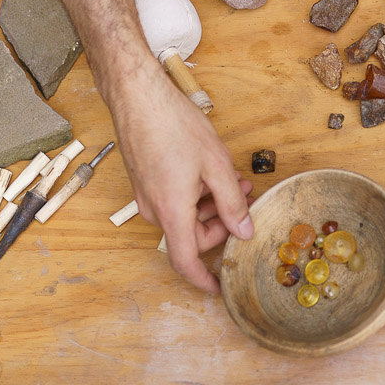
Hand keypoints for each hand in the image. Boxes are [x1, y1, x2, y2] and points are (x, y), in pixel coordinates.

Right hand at [108, 62, 253, 291]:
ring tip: (234, 178)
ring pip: (186, 215)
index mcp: (171, 211)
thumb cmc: (173, 125)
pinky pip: (175, 199)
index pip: (185, 262)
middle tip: (247, 198)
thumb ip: (232, 203)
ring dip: (213, 203)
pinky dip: (197, 192)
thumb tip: (244, 231)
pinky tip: (212, 170)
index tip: (220, 288)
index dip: (202, 280)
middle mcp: (154, 209)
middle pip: (192, 235)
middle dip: (223, 222)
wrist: (138, 96)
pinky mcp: (146, 181)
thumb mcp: (215, 164)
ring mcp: (147, 195)